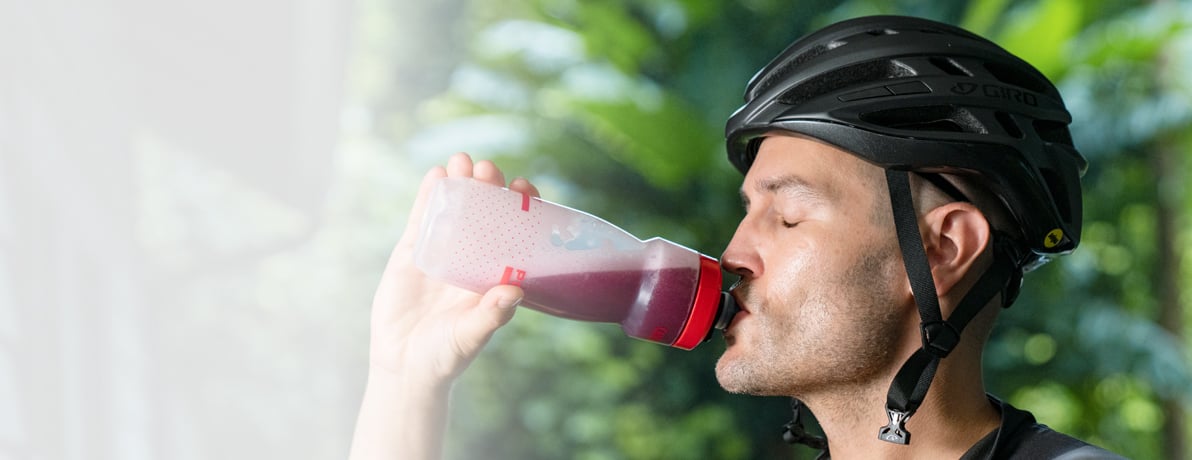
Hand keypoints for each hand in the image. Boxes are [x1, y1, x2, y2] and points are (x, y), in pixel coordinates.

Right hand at [369, 153, 540, 386]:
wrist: (403, 366)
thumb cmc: (446, 356)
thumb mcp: (470, 336)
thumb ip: (491, 316)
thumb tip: (515, 291)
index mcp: (495, 274)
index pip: (515, 233)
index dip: (521, 208)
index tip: (523, 188)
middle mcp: (473, 259)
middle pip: (485, 214)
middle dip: (488, 188)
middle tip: (488, 169)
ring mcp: (442, 254)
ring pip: (454, 210)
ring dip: (459, 183)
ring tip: (461, 160)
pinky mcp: (412, 255)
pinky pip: (422, 220)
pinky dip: (429, 196)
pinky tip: (436, 174)